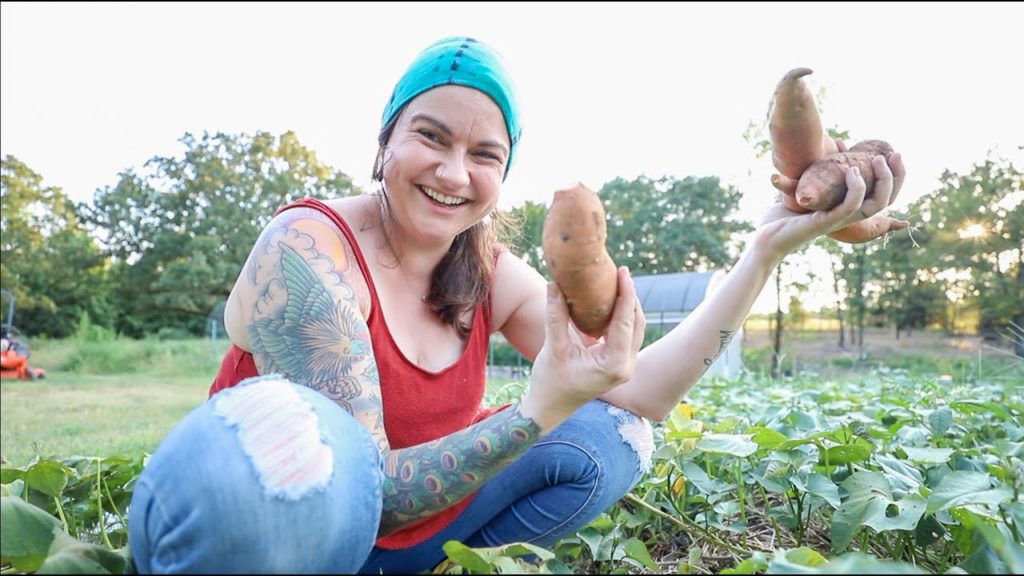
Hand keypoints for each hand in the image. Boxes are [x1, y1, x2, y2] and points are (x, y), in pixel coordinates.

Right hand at [520, 267, 645, 430]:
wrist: (549, 408)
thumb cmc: (550, 382)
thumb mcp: (553, 347)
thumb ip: (556, 316)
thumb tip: (554, 284)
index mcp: (615, 364)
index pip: (626, 321)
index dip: (626, 293)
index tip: (623, 271)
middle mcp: (626, 366)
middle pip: (636, 323)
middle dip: (630, 297)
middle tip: (620, 273)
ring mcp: (625, 367)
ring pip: (634, 329)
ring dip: (627, 307)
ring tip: (617, 283)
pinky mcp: (618, 365)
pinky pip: (626, 336)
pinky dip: (620, 318)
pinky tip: (609, 303)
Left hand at [757, 149, 907, 260]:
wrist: (764, 238)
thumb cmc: (781, 216)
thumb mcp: (805, 189)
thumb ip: (820, 172)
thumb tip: (835, 143)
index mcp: (847, 211)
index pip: (883, 196)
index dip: (895, 176)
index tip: (893, 153)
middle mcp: (848, 217)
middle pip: (887, 200)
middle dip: (897, 175)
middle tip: (896, 154)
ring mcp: (839, 221)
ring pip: (876, 204)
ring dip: (882, 180)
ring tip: (878, 159)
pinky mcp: (826, 222)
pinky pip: (851, 206)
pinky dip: (856, 188)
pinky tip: (851, 171)